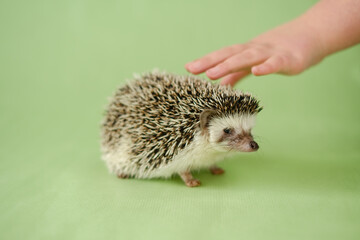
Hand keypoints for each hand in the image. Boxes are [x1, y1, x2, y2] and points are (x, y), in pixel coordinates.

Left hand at [185, 20, 324, 85]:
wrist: (313, 35)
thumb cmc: (281, 50)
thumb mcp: (255, 61)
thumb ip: (238, 73)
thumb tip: (220, 84)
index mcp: (247, 51)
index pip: (223, 55)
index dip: (207, 61)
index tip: (189, 68)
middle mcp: (255, 50)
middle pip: (230, 55)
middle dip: (211, 62)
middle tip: (192, 70)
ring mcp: (272, 53)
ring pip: (248, 58)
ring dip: (229, 65)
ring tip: (212, 73)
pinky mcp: (290, 59)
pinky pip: (277, 63)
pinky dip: (267, 66)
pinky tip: (257, 71)